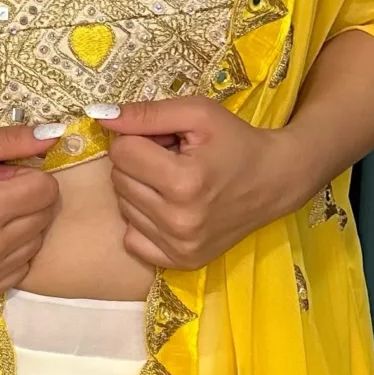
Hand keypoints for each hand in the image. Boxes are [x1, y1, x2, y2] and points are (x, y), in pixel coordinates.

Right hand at [0, 126, 60, 306]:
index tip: (1, 177)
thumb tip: (56, 134)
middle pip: (45, 217)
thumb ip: (9, 139)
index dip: (28, 176)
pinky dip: (12, 252)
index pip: (47, 190)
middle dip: (27, 200)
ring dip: (22, 226)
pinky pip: (22, 268)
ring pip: (37, 243)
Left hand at [101, 98, 312, 270]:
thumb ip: (147, 113)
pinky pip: (132, 239)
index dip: (138, 138)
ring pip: (123, 207)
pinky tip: (169, 208)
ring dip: (141, 190)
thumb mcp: (198, 113)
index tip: (164, 140)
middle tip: (172, 160)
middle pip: (119, 180)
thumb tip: (99, 116)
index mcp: (184, 182)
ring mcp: (179, 246)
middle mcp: (179, 220)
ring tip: (175, 182)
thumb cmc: (236, 142)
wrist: (274, 181)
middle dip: (139, 163)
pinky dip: (144, 221)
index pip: (121, 153)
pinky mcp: (181, 261)